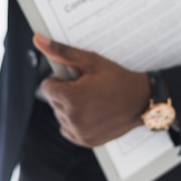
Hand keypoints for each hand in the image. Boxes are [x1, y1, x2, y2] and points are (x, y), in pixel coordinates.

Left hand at [33, 34, 149, 147]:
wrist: (141, 100)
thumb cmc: (117, 79)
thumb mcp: (90, 61)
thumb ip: (61, 52)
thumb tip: (38, 40)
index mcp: (71, 98)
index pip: (47, 87)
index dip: (60, 80)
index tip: (76, 79)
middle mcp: (72, 118)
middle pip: (53, 101)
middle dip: (65, 93)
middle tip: (87, 88)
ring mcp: (79, 132)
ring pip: (60, 115)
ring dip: (69, 107)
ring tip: (91, 100)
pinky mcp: (86, 140)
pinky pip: (68, 130)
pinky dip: (75, 122)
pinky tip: (91, 113)